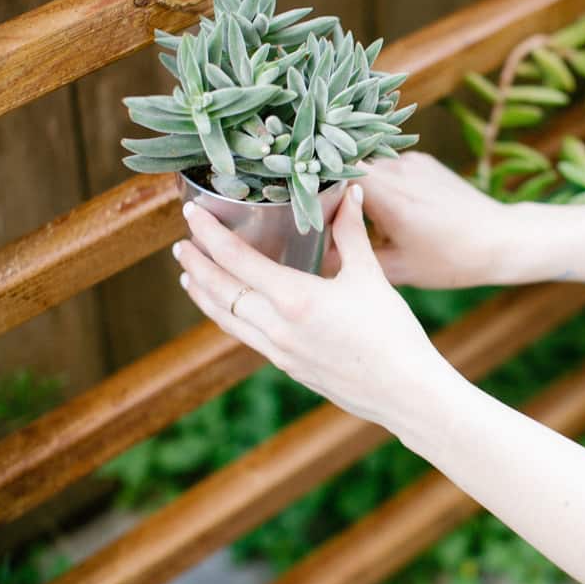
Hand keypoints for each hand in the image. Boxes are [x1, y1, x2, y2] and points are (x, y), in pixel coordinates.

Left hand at [173, 185, 455, 432]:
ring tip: (188, 277)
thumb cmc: (392, 332)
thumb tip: (351, 191)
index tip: (191, 212)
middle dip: (197, 265)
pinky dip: (229, 317)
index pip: (237, 260)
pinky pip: (246, 336)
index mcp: (295, 299)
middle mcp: (278, 327)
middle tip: (181, 243)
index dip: (210, 234)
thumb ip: (351, 233)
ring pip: (228, 319)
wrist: (404, 392)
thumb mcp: (370, 276)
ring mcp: (280, 352)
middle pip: (221, 292)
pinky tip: (230, 309)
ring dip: (205, 295)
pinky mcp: (288, 367)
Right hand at [326, 152, 508, 287]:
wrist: (499, 239)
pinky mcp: (422, 160)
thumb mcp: (400, 270)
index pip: (335, 176)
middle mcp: (398, 170)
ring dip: (360, 188)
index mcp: (391, 199)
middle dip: (336, 191)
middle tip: (333, 220)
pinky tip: (394, 209)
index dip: (318, 192)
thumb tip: (317, 260)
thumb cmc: (451, 260)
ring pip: (367, 166)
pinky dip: (382, 185)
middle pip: (348, 168)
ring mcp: (412, 161)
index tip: (312, 213)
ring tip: (367, 219)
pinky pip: (388, 166)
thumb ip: (354, 261)